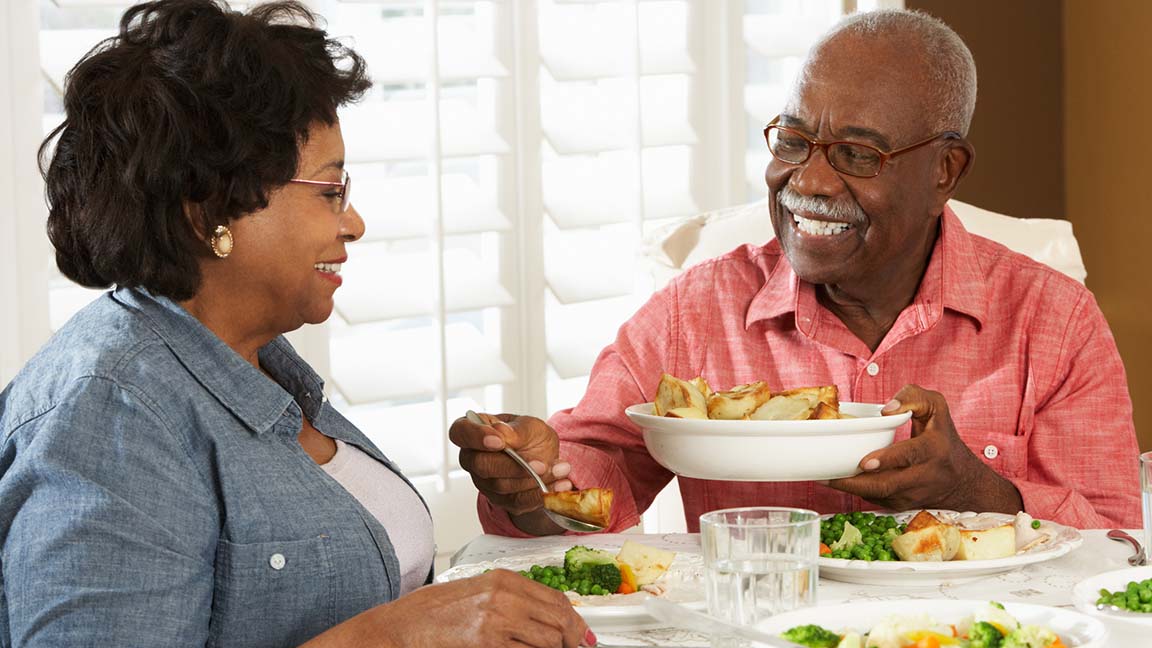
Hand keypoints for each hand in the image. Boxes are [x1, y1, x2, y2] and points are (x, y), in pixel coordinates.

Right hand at [303, 569, 594, 647]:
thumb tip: (543, 616)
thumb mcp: (476, 594)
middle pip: (559, 619)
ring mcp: (497, 620)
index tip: (582, 636)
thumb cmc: (431, 612)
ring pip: (547, 640)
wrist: (400, 626)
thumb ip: (510, 600)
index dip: (575, 621)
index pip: (556, 598)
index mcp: (503, 580)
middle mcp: (504, 596)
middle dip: (572, 639)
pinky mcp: (487, 642)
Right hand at [449, 413, 572, 528]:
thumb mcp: (530, 426)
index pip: (460, 433)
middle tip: (541, 463)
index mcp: (473, 432)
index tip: (499, 441)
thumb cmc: (530, 437)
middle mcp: (473, 459)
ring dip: (534, 479)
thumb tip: (502, 434)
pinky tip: (560, 485)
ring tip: (561, 469)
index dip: (476, 437)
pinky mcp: (500, 500)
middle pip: (482, 465)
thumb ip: (517, 430)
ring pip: (501, 486)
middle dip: (514, 466)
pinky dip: (541, 494)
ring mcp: (484, 482)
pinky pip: (517, 502)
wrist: (545, 458)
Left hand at [826, 384, 1022, 513]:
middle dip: (856, 483)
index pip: (909, 455)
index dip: (887, 460)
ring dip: (850, 489)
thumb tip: (886, 409)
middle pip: (887, 485)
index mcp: (933, 449)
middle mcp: (924, 476)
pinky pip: (875, 501)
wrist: (961, 480)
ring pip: (878, 497)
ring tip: (824, 479)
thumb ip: (913, 397)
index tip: (866, 462)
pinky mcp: (902, 505)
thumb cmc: (943, 438)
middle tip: (828, 476)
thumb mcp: (937, 408)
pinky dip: (856, 493)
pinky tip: (838, 482)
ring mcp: (913, 494)